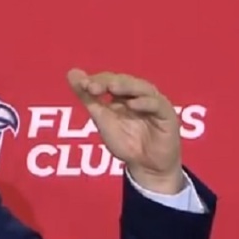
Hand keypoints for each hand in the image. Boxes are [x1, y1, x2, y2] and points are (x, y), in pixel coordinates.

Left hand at [66, 69, 183, 193]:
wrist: (146, 166)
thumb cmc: (126, 141)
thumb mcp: (102, 119)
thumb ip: (88, 98)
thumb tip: (71, 72)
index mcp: (123, 94)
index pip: (109, 80)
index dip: (96, 81)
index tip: (82, 84)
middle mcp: (139, 95)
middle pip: (124, 81)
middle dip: (107, 82)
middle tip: (92, 86)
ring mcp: (154, 103)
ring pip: (142, 89)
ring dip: (127, 86)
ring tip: (111, 87)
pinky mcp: (167, 115)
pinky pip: (158, 105)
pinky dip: (146, 103)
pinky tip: (133, 104)